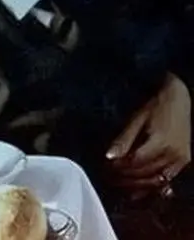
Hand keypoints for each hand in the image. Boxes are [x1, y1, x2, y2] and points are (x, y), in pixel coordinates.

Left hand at [106, 73, 191, 193]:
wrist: (178, 100)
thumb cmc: (155, 107)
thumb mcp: (136, 120)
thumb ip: (124, 140)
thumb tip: (109, 157)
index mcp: (160, 142)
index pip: (135, 162)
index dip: (119, 167)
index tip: (106, 167)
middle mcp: (174, 154)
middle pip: (146, 173)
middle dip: (126, 177)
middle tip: (109, 177)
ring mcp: (181, 160)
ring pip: (156, 180)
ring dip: (137, 185)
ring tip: (120, 184)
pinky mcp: (183, 162)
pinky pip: (166, 179)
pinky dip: (151, 186)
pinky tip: (138, 191)